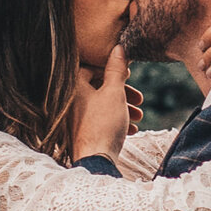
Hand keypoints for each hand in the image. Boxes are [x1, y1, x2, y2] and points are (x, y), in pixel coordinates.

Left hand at [71, 40, 131, 162]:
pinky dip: (116, 121)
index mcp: (74, 87)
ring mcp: (75, 118)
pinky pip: (100, 120)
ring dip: (122, 107)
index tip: (127, 75)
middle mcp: (71, 101)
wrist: (95, 162)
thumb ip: (116, 70)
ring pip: (102, 105)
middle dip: (122, 92)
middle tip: (138, 98)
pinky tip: (132, 130)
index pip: (90, 68)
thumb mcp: (114, 93)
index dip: (110, 69)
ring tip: (139, 115)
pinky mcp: (82, 132)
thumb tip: (118, 48)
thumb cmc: (103, 125)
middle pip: (99, 88)